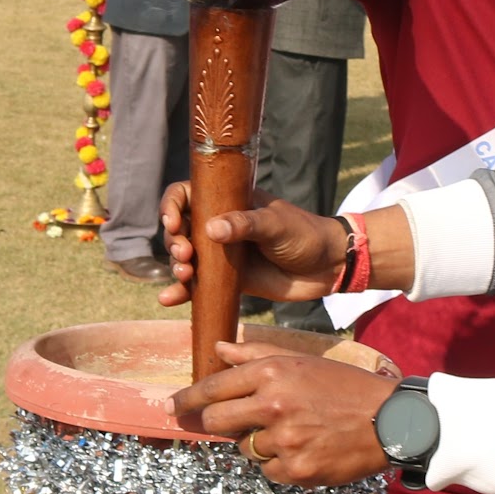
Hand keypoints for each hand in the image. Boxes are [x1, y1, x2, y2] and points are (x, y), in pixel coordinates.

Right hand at [157, 182, 346, 307]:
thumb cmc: (305, 235)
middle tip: (187, 253)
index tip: (174, 221)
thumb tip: (211, 228)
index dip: (172, 205)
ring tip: (186, 273)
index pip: (188, 194)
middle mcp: (220, 225)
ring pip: (186, 257)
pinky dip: (181, 291)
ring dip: (177, 265)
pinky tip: (167, 299)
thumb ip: (246, 225)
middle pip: (180, 228)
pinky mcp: (227, 280)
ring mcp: (222, 253)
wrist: (327, 267)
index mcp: (230, 201)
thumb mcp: (276, 225)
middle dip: (174, 240)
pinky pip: (198, 285)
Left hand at [170, 342, 395, 485]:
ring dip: (258, 443)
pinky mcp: (296, 470)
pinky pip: (268, 470)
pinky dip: (280, 464)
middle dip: (217, 424)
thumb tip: (217, 348)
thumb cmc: (346, 386)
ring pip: (244, 449)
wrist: (391, 420)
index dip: (188, 399)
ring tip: (293, 431)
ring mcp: (283, 440)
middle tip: (236, 424)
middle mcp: (272, 404)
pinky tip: (306, 449)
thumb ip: (256, 355)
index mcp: (272, 372)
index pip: (212, 388)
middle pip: (216, 423)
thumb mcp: (303, 361)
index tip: (174, 407)